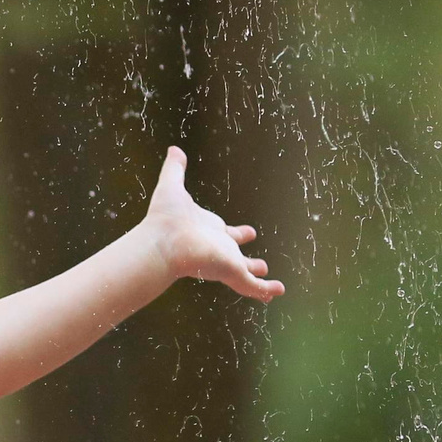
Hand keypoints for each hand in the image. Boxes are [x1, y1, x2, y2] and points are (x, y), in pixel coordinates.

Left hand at [134, 146, 281, 302]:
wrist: (162, 242)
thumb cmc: (164, 218)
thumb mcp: (172, 185)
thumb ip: (175, 168)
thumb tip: (174, 149)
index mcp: (209, 230)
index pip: (227, 234)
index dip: (237, 234)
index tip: (249, 233)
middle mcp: (218, 248)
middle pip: (237, 257)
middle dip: (249, 262)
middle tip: (261, 265)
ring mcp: (225, 262)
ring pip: (246, 274)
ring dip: (259, 279)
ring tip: (272, 284)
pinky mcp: (232, 272)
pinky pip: (253, 286)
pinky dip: (267, 290)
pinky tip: (279, 292)